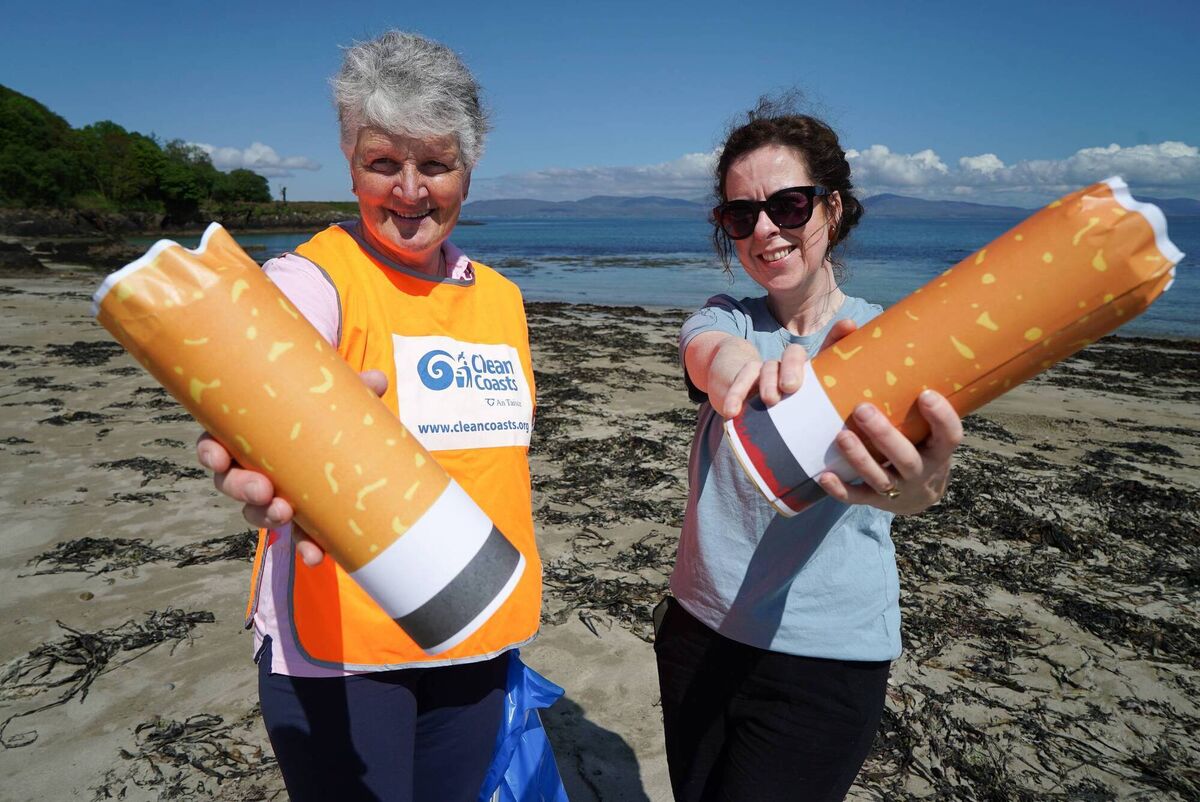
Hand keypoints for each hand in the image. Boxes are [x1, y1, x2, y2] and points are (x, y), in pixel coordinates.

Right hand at [195, 369, 388, 565]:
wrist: (345, 434)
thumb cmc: (323, 408)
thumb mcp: (333, 394)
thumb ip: (351, 385)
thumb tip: (376, 380)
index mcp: (248, 433)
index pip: (215, 443)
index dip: (211, 452)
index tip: (218, 457)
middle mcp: (252, 466)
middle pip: (231, 482)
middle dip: (242, 488)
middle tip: (263, 489)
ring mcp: (274, 494)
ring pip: (256, 511)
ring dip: (266, 516)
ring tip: (285, 512)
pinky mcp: (300, 515)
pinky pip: (297, 536)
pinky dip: (306, 546)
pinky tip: (317, 557)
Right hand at [723, 318, 860, 413]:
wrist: (746, 412)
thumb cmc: (790, 424)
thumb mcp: (810, 419)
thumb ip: (828, 423)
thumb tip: (860, 442)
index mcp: (813, 375)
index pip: (828, 352)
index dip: (838, 337)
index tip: (848, 325)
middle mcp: (790, 369)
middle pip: (794, 355)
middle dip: (793, 367)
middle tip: (791, 387)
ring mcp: (767, 373)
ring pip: (767, 366)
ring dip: (767, 381)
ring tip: (769, 401)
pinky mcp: (745, 381)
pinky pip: (740, 382)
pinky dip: (735, 395)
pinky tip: (732, 412)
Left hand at [816, 389, 962, 514]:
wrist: (918, 494)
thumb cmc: (917, 442)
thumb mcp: (924, 424)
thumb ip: (905, 391)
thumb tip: (860, 330)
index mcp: (938, 450)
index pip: (949, 436)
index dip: (941, 418)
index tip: (926, 394)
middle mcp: (921, 471)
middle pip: (906, 457)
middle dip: (884, 435)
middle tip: (862, 409)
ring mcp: (897, 488)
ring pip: (879, 478)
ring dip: (859, 458)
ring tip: (841, 436)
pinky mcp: (875, 501)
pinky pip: (856, 498)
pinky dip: (840, 490)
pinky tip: (824, 476)